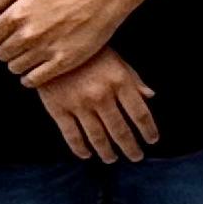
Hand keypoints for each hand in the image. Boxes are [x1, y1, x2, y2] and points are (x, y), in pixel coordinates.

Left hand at [0, 0, 133, 87]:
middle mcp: (28, 33)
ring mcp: (45, 49)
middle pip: (2, 54)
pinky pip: (33, 80)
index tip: (6, 38)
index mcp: (18, 13)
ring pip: (15, 68)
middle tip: (19, 49)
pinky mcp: (61, 62)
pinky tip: (35, 72)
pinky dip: (29, 79)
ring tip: (29, 59)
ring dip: (19, 65)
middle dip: (7, 52)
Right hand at [38, 48, 160, 162]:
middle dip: (131, 147)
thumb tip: (150, 96)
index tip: (152, 140)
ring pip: (97, 138)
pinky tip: (87, 154)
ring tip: (112, 158)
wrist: (50, 44)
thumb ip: (133, 79)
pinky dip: (81, 149)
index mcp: (119, 82)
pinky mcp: (58, 110)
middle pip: (120, 131)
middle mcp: (101, 95)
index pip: (140, 114)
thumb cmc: (89, 53)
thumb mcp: (116, 60)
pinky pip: (72, 136)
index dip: (148, 130)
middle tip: (136, 157)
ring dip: (107, 152)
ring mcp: (78, 104)